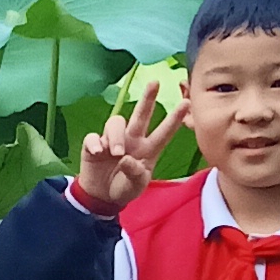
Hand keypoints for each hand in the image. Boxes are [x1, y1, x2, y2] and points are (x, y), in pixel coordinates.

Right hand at [75, 85, 185, 213]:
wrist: (101, 197)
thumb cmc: (124, 188)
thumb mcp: (136, 186)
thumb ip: (135, 173)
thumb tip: (125, 158)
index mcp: (148, 149)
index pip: (163, 132)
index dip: (174, 119)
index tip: (187, 103)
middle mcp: (132, 140)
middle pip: (141, 115)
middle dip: (148, 98)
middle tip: (155, 83)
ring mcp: (112, 141)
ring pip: (116, 123)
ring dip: (115, 136)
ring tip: (115, 153)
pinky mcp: (94, 145)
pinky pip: (93, 137)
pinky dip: (94, 144)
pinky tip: (96, 153)